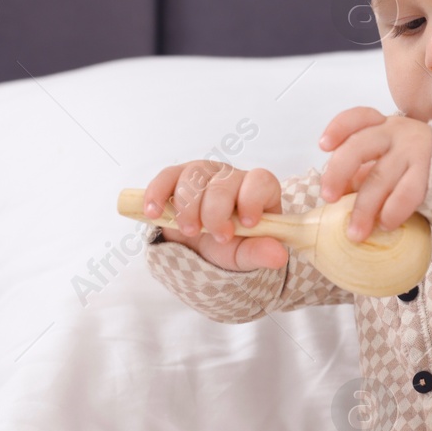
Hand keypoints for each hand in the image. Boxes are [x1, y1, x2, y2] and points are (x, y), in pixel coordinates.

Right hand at [141, 160, 287, 270]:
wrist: (202, 247)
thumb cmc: (230, 245)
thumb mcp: (245, 255)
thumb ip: (260, 253)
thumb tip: (278, 256)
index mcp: (257, 191)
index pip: (260, 180)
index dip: (252, 199)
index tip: (246, 224)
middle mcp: (231, 177)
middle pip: (223, 181)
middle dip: (216, 212)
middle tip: (216, 237)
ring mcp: (203, 174)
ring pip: (194, 175)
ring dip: (188, 206)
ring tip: (189, 231)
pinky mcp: (176, 177)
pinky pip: (166, 177)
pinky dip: (157, 194)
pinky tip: (153, 213)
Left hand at [318, 108, 431, 241]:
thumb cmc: (415, 166)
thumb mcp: (388, 159)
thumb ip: (363, 171)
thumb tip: (336, 193)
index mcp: (383, 126)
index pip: (357, 117)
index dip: (338, 129)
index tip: (323, 146)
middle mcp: (397, 132)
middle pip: (359, 147)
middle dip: (338, 173)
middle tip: (328, 198)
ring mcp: (415, 150)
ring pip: (380, 177)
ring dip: (364, 208)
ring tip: (356, 233)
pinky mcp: (430, 172)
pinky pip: (406, 193)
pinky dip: (392, 211)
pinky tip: (385, 224)